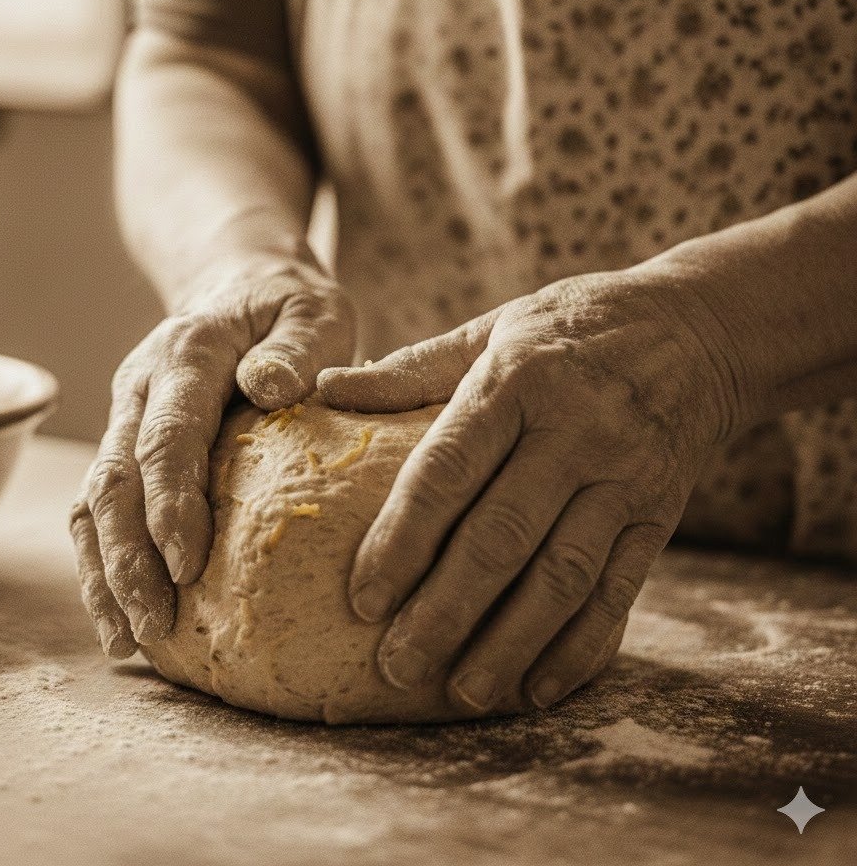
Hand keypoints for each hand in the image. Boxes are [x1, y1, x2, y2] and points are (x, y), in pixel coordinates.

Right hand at [71, 254, 355, 656]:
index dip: (170, 503)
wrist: (239, 283)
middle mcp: (141, 386)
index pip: (168, 435)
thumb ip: (297, 348)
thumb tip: (267, 387)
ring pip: (94, 500)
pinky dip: (104, 561)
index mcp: (187, 353)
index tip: (188, 567)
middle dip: (127, 557)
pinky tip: (120, 615)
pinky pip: (102, 506)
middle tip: (155, 625)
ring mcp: (126, 414)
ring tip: (126, 639)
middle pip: (115, 478)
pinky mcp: (128, 441)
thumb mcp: (313, 311)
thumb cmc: (289, 306)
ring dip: (104, 570)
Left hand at [318, 267, 742, 711]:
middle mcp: (573, 432)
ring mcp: (624, 478)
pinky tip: (539, 688)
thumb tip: (324, 386)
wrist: (697, 331)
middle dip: (445, 610)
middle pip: (501, 536)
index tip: (362, 597)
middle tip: (395, 667)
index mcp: (515, 380)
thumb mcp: (492, 328)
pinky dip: (580, 647)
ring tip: (462, 694)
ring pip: (561, 576)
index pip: (448, 470)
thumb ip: (411, 367)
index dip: (403, 538)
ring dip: (509, 643)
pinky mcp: (659, 513)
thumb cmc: (570, 329)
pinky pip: (619, 589)